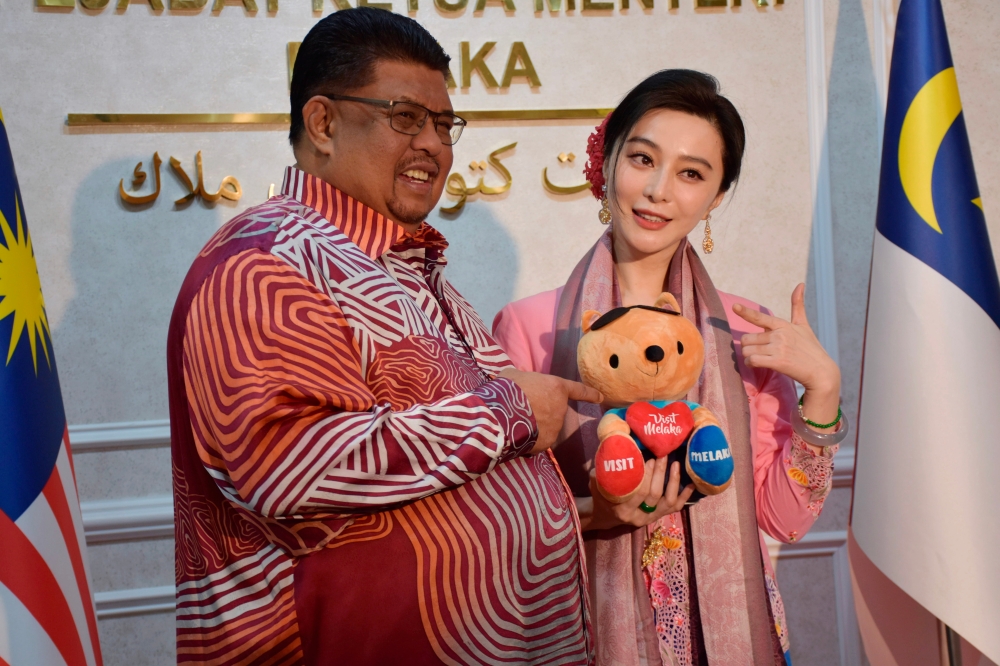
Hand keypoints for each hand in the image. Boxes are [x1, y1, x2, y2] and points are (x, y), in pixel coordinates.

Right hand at [498, 368, 602, 453]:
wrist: (500, 413)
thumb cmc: (508, 388)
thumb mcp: (515, 375)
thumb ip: (525, 379)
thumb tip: (521, 381)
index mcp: (556, 388)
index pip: (578, 390)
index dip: (589, 393)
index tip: (600, 397)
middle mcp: (560, 409)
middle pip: (553, 411)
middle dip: (540, 411)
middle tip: (521, 408)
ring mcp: (554, 428)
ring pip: (544, 427)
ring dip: (534, 426)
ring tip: (515, 422)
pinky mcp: (545, 443)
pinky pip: (537, 442)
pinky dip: (529, 440)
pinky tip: (516, 435)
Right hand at [578, 458, 693, 531]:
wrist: (606, 514)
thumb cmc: (602, 496)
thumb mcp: (596, 485)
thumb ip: (601, 472)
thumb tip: (609, 449)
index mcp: (622, 510)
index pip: (638, 492)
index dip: (645, 476)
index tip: (648, 458)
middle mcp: (639, 517)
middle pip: (654, 495)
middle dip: (659, 473)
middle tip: (661, 456)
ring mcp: (651, 518)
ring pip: (668, 502)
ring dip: (673, 481)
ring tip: (675, 463)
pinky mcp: (659, 516)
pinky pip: (676, 507)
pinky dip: (685, 495)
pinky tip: (691, 483)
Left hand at [732, 283, 840, 434]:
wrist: (821, 371)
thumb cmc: (811, 348)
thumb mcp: (803, 325)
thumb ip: (798, 305)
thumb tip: (800, 284)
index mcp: (783, 325)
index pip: (760, 317)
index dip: (745, 312)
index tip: (735, 307)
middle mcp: (779, 335)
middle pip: (747, 338)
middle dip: (748, 346)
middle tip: (757, 351)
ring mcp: (778, 348)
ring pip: (747, 350)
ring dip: (748, 356)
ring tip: (758, 358)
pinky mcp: (777, 362)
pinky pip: (752, 360)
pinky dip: (750, 363)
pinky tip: (755, 365)